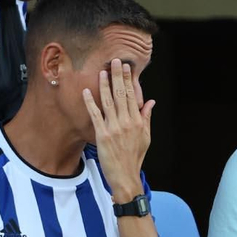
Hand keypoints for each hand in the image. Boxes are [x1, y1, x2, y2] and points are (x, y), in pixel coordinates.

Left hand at [82, 59, 153, 202]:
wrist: (125, 176)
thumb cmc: (135, 157)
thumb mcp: (145, 137)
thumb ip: (146, 118)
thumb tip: (150, 102)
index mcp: (138, 121)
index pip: (132, 96)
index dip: (129, 80)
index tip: (126, 67)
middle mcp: (127, 122)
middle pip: (121, 95)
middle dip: (118, 76)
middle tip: (115, 61)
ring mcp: (114, 128)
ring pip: (109, 102)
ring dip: (104, 86)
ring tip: (102, 72)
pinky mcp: (102, 135)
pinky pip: (95, 115)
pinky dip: (90, 103)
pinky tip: (86, 91)